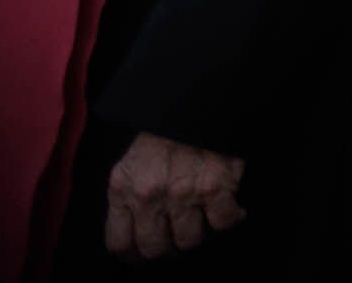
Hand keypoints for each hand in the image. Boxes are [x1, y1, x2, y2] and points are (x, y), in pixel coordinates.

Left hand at [105, 132, 246, 261]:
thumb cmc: (169, 128)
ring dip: (201, 231)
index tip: (146, 252)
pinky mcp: (216, 187)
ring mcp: (183, 193)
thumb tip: (138, 229)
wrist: (202, 97)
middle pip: (156, 248)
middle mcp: (149, 195)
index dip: (135, 253)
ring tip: (206, 215)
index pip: (120, 242)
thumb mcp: (134, 160)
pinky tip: (231, 206)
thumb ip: (131, 193)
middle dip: (170, 245)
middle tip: (181, 233)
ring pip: (190, 240)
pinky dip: (231, 217)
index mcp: (123, 187)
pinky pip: (223, 223)